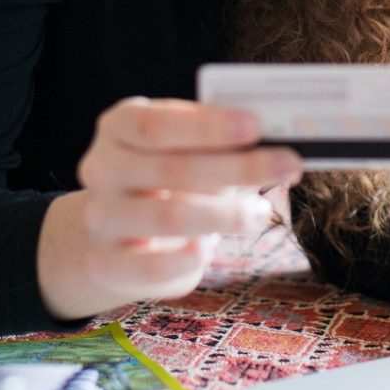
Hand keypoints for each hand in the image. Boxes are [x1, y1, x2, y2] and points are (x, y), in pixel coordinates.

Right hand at [37, 97, 300, 319]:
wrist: (117, 230)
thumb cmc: (168, 176)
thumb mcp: (186, 147)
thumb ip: (220, 140)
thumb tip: (275, 139)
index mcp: (118, 126)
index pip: (154, 124)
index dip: (206, 126)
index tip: (256, 126)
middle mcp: (101, 169)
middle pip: (169, 169)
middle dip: (237, 167)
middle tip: (288, 165)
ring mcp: (101, 217)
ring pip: (167, 216)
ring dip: (224, 214)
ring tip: (259, 211)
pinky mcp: (107, 263)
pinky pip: (155, 265)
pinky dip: (192, 256)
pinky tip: (212, 246)